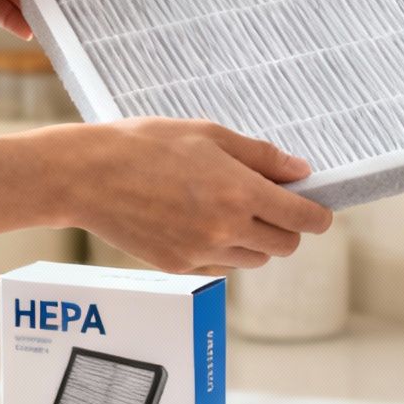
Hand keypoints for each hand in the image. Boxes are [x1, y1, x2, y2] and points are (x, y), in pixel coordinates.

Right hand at [48, 119, 334, 271]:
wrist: (85, 175)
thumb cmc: (145, 145)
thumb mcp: (209, 135)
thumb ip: (261, 156)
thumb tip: (301, 172)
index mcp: (240, 192)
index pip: (304, 219)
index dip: (318, 215)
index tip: (318, 210)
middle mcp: (226, 229)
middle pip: (286, 245)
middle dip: (287, 227)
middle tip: (269, 204)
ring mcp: (202, 252)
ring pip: (255, 259)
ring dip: (255, 240)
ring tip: (226, 209)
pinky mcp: (179, 267)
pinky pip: (220, 266)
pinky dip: (221, 250)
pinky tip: (196, 222)